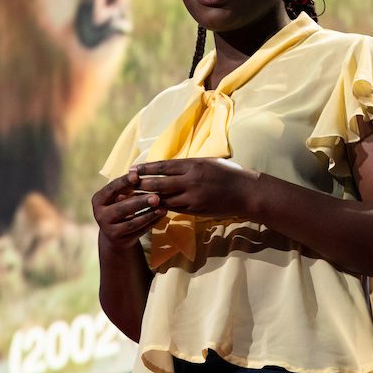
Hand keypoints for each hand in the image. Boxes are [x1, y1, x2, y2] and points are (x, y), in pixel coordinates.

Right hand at [91, 172, 166, 249]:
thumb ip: (126, 187)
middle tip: (156, 197)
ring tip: (163, 207)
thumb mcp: (117, 196)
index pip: (111, 189)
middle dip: (140, 202)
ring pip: (132, 223)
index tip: (137, 176)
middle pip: (122, 208)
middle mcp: (100, 215)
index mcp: (98, 200)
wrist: (114, 233)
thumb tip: (140, 174)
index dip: (124, 182)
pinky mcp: (121, 240)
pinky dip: (151, 223)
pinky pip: (139, 231)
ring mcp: (109, 230)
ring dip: (148, 214)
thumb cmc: (119, 206)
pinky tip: (161, 215)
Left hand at [133, 157, 258, 217]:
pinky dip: (162, 208)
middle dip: (141, 184)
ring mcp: (193, 196)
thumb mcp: (208, 162)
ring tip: (133, 199)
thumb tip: (169, 166)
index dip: (146, 168)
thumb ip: (189, 165)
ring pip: (164, 198)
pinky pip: (174, 208)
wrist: (246, 192)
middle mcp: (191, 180)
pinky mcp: (196, 209)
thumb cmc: (228, 174)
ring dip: (148, 199)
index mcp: (193, 165)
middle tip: (126, 185)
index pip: (163, 166)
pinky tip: (151, 208)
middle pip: (159, 183)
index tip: (132, 169)